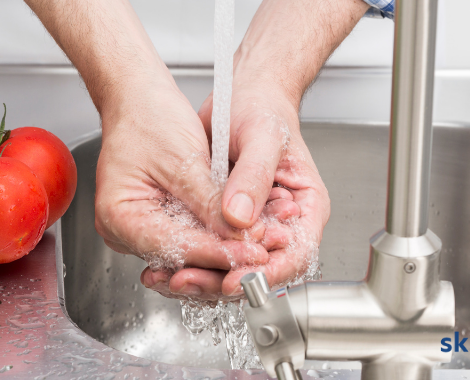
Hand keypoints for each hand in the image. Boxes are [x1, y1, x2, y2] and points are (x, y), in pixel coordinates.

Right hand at [94, 81, 270, 300]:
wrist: (139, 97)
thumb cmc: (149, 117)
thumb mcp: (184, 160)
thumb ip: (209, 202)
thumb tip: (238, 233)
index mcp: (118, 215)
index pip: (173, 247)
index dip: (217, 252)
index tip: (254, 252)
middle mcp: (123, 229)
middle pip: (179, 258)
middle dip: (225, 255)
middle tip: (266, 250)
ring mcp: (139, 228)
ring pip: (186, 252)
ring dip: (224, 248)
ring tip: (263, 241)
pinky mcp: (156, 222)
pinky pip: (187, 237)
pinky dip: (215, 235)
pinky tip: (245, 232)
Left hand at [141, 83, 330, 297]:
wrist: (239, 96)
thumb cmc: (263, 108)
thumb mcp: (263, 137)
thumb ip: (254, 177)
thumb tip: (240, 218)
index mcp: (304, 209)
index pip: (294, 256)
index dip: (264, 274)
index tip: (233, 279)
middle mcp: (280, 224)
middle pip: (258, 271)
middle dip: (221, 281)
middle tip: (187, 281)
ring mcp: (251, 227)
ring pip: (231, 267)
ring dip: (200, 275)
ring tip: (168, 277)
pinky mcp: (223, 223)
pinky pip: (210, 251)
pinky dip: (189, 259)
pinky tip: (164, 262)